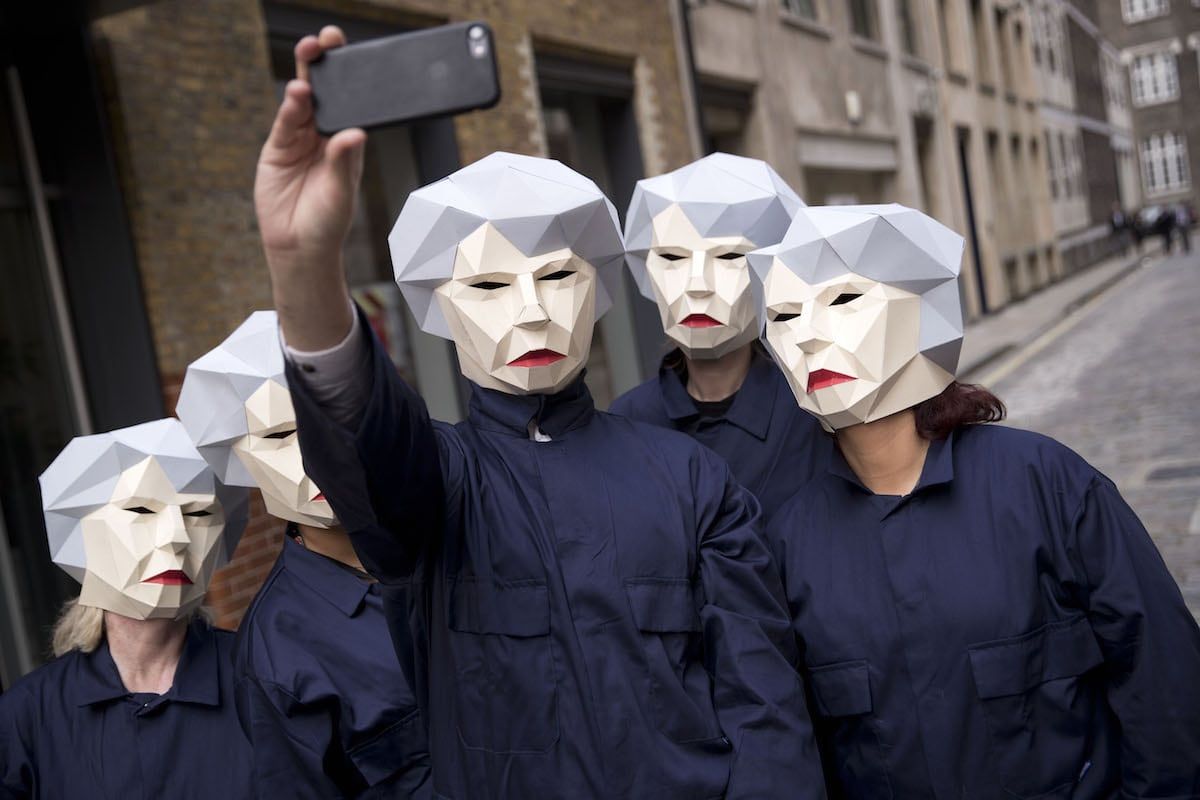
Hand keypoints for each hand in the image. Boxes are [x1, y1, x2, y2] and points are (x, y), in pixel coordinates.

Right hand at [255, 25, 363, 349]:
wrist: (298, 247)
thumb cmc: (328, 222)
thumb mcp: (341, 193)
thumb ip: (343, 163)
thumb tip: (355, 134)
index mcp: (347, 141)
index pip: (351, 101)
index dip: (350, 76)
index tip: (352, 53)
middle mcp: (324, 135)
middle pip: (325, 92)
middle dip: (324, 64)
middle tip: (325, 40)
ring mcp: (299, 139)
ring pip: (302, 102)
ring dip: (305, 84)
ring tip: (309, 71)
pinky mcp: (278, 148)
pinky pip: (285, 123)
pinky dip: (290, 109)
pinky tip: (297, 97)